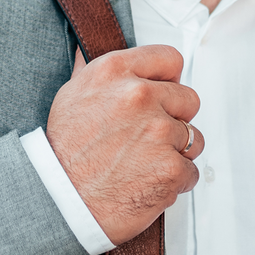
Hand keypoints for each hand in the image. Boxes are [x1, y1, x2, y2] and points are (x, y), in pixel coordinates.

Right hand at [47, 45, 203, 243]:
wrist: (61, 203)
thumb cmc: (64, 155)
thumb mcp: (71, 96)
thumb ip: (92, 71)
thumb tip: (88, 50)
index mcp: (115, 73)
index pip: (170, 60)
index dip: (168, 81)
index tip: (163, 94)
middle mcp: (139, 96)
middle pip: (188, 100)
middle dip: (173, 119)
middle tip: (147, 138)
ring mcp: (158, 132)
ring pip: (193, 138)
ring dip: (175, 152)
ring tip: (144, 163)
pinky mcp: (171, 167)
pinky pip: (191, 171)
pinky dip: (174, 181)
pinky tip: (147, 182)